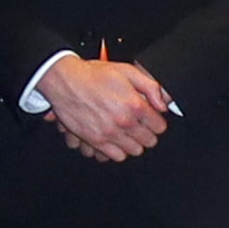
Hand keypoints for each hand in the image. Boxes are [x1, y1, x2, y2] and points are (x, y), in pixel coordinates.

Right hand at [36, 53, 172, 161]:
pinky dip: (118, 150)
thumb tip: (164, 104)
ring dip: (133, 143)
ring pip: (135, 150)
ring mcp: (109, 133)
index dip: (156, 122)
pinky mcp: (95, 140)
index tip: (150, 119)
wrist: (64, 81)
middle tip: (138, 126)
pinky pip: (116, 156)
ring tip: (126, 133)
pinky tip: (115, 140)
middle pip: (149, 141)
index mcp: (135, 105)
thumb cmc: (94, 75)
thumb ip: (151, 87)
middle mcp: (124, 121)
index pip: (159, 127)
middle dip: (147, 133)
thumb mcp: (127, 71)